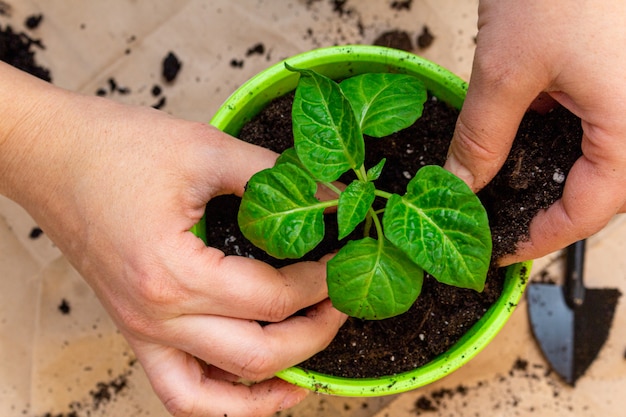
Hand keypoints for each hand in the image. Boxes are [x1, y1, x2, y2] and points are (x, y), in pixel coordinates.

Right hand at [0, 62, 345, 416]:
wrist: (52, 155)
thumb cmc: (117, 148)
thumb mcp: (207, 150)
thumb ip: (274, 177)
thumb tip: (332, 194)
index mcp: (174, 273)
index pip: (272, 299)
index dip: (320, 283)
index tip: (342, 262)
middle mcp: (156, 316)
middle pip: (258, 355)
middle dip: (315, 335)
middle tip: (342, 302)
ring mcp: (142, 331)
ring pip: (217, 397)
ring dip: (273, 385)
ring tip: (310, 362)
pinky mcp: (136, 329)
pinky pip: (181, 392)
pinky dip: (223, 402)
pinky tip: (256, 383)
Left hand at [444, 0, 625, 264]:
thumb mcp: (507, 72)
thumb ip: (482, 139)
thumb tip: (460, 187)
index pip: (590, 211)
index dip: (540, 237)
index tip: (500, 251)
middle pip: (600, 190)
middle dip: (546, 208)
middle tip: (500, 221)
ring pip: (598, 158)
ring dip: (551, 173)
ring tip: (505, 187)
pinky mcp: (619, 77)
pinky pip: (595, 124)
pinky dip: (558, 137)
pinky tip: (524, 136)